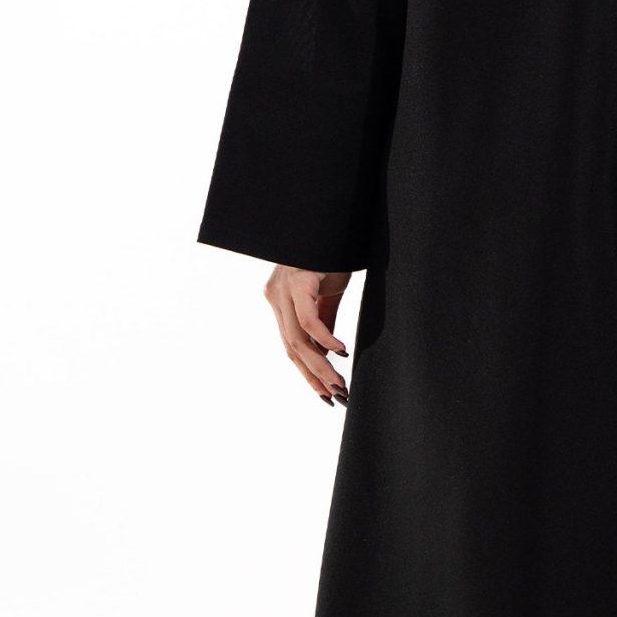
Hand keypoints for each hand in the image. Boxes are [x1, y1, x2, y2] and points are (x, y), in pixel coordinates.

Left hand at [264, 264, 352, 402]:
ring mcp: (284, 289)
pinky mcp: (298, 281)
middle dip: (315, 376)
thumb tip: (326, 355)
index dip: (308, 373)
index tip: (327, 395)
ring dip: (320, 366)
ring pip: (298, 340)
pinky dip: (324, 339)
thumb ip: (323, 322)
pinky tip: (341, 352)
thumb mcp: (328, 294)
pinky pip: (308, 320)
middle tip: (337, 396)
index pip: (291, 347)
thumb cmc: (332, 254)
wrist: (334, 220)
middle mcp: (275, 296)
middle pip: (292, 348)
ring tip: (340, 383)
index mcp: (279, 300)